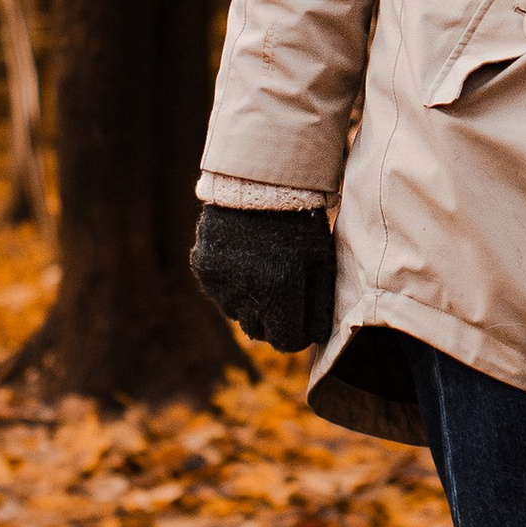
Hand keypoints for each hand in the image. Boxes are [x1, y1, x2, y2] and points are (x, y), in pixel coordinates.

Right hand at [192, 203, 335, 352]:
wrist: (258, 184)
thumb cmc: (299, 223)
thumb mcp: (321, 261)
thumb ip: (320, 303)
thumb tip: (316, 335)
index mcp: (281, 294)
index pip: (288, 342)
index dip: (298, 335)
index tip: (303, 322)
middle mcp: (246, 296)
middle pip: (261, 333)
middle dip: (275, 322)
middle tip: (285, 296)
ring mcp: (221, 285)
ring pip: (238, 315)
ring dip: (252, 304)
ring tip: (264, 273)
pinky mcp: (204, 271)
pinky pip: (220, 293)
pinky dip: (232, 286)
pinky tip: (244, 261)